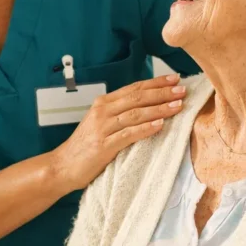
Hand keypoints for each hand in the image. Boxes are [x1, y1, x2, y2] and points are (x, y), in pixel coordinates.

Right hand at [49, 74, 186, 192]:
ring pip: (135, 113)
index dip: (155, 83)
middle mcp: (103, 111)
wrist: (63, 166)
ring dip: (159, 109)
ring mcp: (102, 128)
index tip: (175, 79)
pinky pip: (128, 134)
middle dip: (162, 93)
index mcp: (103, 103)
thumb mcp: (101, 123)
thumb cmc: (86, 146)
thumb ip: (120, 113)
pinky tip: (160, 125)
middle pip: (137, 97)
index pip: (134, 88)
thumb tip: (149, 106)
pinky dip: (145, 129)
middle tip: (182, 90)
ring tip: (177, 106)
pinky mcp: (104, 146)